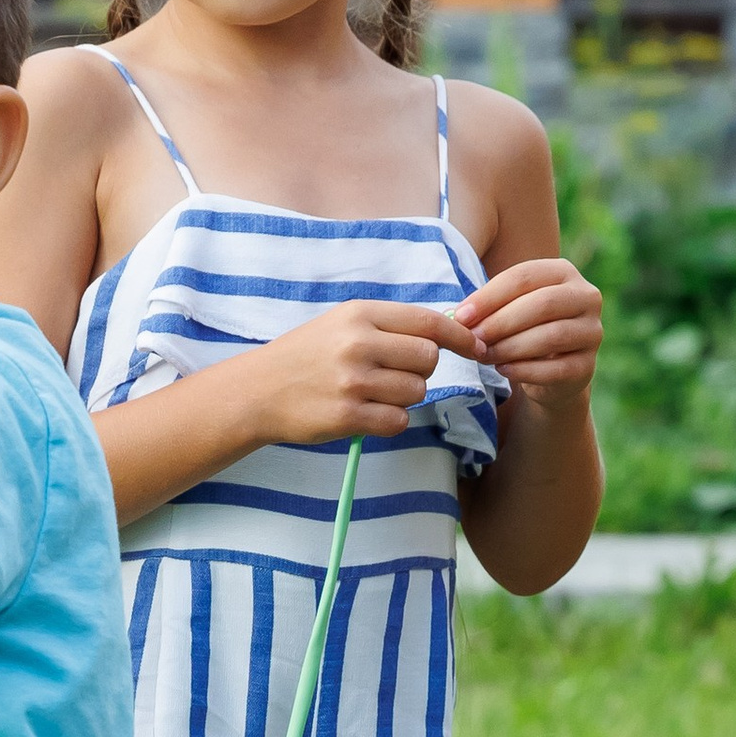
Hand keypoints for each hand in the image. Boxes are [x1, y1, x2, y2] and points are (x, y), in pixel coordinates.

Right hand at [235, 300, 483, 449]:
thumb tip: (444, 332)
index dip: (460, 337)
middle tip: (395, 375)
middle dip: (421, 371)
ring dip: (403, 398)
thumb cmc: (306, 356)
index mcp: (360, 314)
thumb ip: (389, 325)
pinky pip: (397, 422)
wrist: (257, 391)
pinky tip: (366, 414)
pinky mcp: (346, 416)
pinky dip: (390, 422)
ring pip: (415, 392)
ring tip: (371, 394)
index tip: (477, 347)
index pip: (428, 322)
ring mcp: (352, 382)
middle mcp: (358, 344)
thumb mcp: (342, 323)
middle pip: (428, 359)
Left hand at [455, 255, 603, 413]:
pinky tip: (502, 369)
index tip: (461, 316)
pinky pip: (555, 369)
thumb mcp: (509, 310)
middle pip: (541, 304)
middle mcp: (586, 297)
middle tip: (471, 338)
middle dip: (500, 322)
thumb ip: (489, 307)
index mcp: (564, 273)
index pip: (525, 276)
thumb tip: (456, 316)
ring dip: (510, 347)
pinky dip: (524, 370)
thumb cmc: (524, 331)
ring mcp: (592, 332)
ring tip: (483, 355)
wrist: (552, 373)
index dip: (490, 296)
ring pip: (551, 336)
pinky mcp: (587, 366)